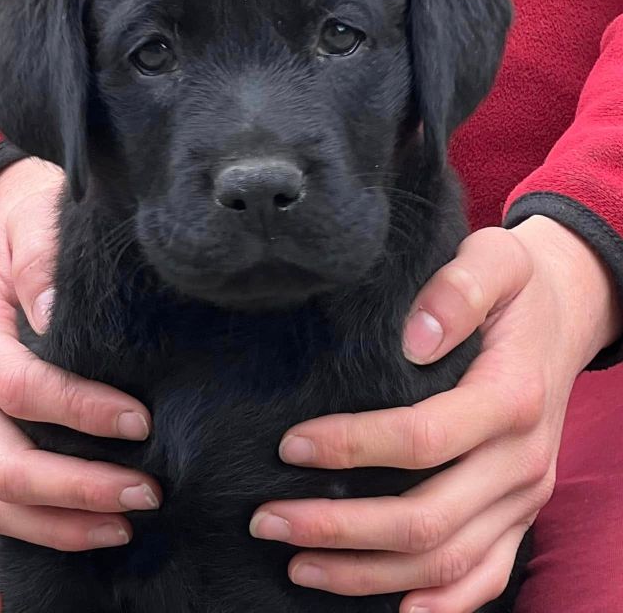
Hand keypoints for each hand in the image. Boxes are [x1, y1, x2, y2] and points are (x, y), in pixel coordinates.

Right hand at [0, 158, 159, 612]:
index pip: (21, 389)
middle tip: (149, 492)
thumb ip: (43, 261)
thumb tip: (50, 311)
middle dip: (78, 487)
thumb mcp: (38, 225)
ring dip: (56, 526)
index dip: (79, 411)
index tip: (141, 420)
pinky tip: (6, 603)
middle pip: (5, 463)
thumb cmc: (37, 229)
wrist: (17, 234)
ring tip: (124, 527)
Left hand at [251, 216, 621, 612]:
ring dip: (367, 571)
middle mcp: (523, 458)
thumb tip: (415, 339)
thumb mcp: (497, 259)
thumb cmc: (518, 286)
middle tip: (268, 519)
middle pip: (427, 518)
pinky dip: (440, 601)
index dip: (352, 448)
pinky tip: (391, 608)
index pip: (422, 439)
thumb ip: (459, 289)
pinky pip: (487, 575)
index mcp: (511, 397)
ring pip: (447, 560)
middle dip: (339, 527)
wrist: (568, 311)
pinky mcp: (521, 512)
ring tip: (296, 562)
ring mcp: (526, 495)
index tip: (289, 445)